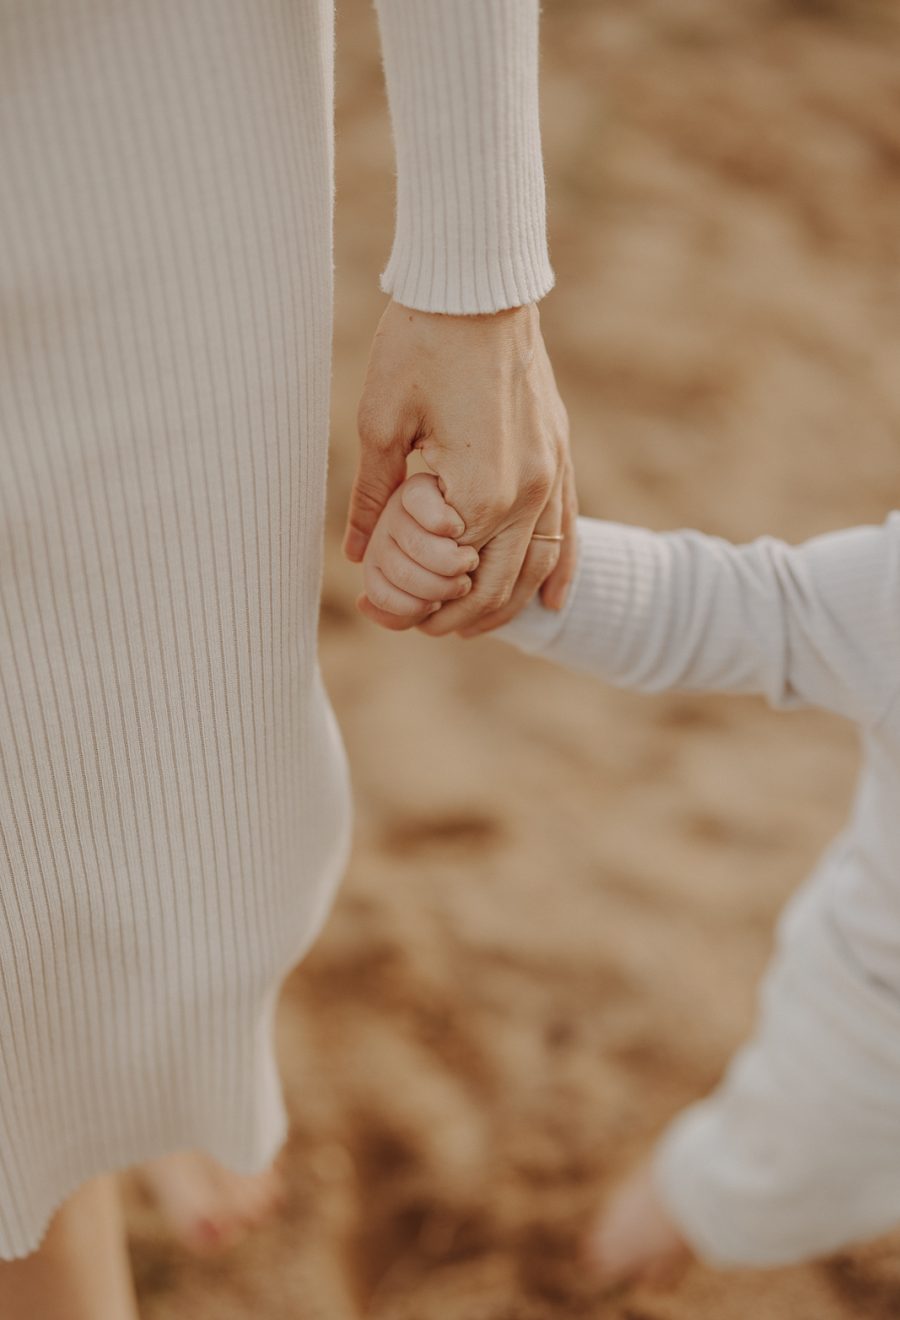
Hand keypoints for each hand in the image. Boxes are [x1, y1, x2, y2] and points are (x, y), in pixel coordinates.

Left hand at [344, 299, 576, 635]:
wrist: (477, 285)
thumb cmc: (419, 345)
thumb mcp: (379, 424)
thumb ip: (375, 498)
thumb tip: (359, 555)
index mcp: (477, 492)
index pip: (447, 575)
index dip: (412, 601)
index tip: (378, 610)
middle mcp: (526, 494)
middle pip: (496, 585)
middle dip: (455, 618)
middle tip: (417, 627)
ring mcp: (552, 475)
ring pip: (536, 568)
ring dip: (504, 608)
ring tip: (467, 627)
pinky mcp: (561, 454)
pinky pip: (567, 529)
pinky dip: (559, 571)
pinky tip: (551, 603)